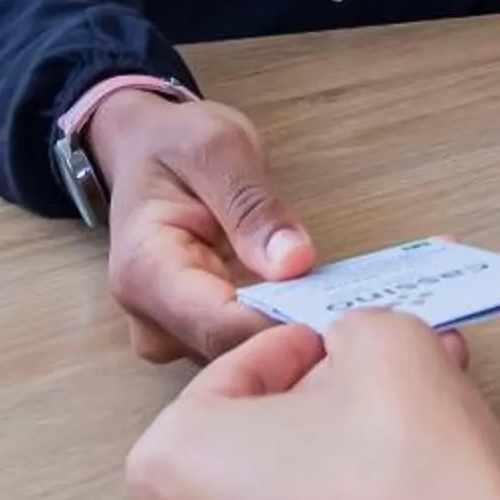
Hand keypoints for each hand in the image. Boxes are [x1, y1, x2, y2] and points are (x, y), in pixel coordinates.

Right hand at [87, 92, 314, 363]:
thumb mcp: (219, 150)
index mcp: (146, 271)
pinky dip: (277, 330)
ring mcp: (169, 333)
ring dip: (288, 337)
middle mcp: (149, 317)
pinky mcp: (191, 335)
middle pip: (230, 351)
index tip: (338, 315)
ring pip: (239, 357)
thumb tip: (294, 262)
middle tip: (353, 312)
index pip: (219, 324)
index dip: (281, 328)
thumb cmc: (177, 143)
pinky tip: (311, 308)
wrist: (146, 147)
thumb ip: (253, 206)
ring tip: (337, 307)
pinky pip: (241, 346)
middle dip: (290, 336)